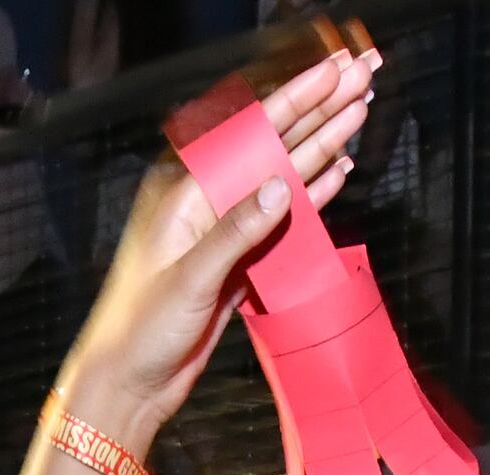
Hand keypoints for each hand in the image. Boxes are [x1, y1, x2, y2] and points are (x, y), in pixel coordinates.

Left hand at [58, 44, 373, 444]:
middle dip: (317, 112)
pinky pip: (280, 221)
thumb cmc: (140, 331)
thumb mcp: (188, 278)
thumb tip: (283, 186)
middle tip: (360, 77)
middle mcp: (204, 203)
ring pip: (281, 178)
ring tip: (360, 112)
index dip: (294, 100)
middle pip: (270, 146)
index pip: (247, 133)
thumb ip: (235, 232)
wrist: (129, 385)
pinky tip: (338, 172)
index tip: (331, 73)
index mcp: (183, 192)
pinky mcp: (236, 262)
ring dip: (321, 148)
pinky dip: (310, 197)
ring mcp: (222, 232)